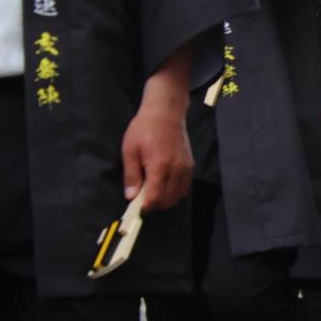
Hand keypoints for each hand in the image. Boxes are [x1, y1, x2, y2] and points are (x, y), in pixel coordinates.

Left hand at [121, 93, 193, 212]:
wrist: (166, 113)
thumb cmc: (144, 129)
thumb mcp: (130, 150)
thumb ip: (131, 175)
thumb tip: (131, 196)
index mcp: (159, 166)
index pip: (155, 198)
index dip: (145, 207)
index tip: (136, 207)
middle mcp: (176, 170)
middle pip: (168, 200)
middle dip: (155, 205)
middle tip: (143, 199)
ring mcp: (186, 168)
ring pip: (178, 196)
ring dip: (166, 200)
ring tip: (154, 192)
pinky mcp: (190, 165)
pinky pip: (185, 187)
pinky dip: (175, 192)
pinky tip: (165, 185)